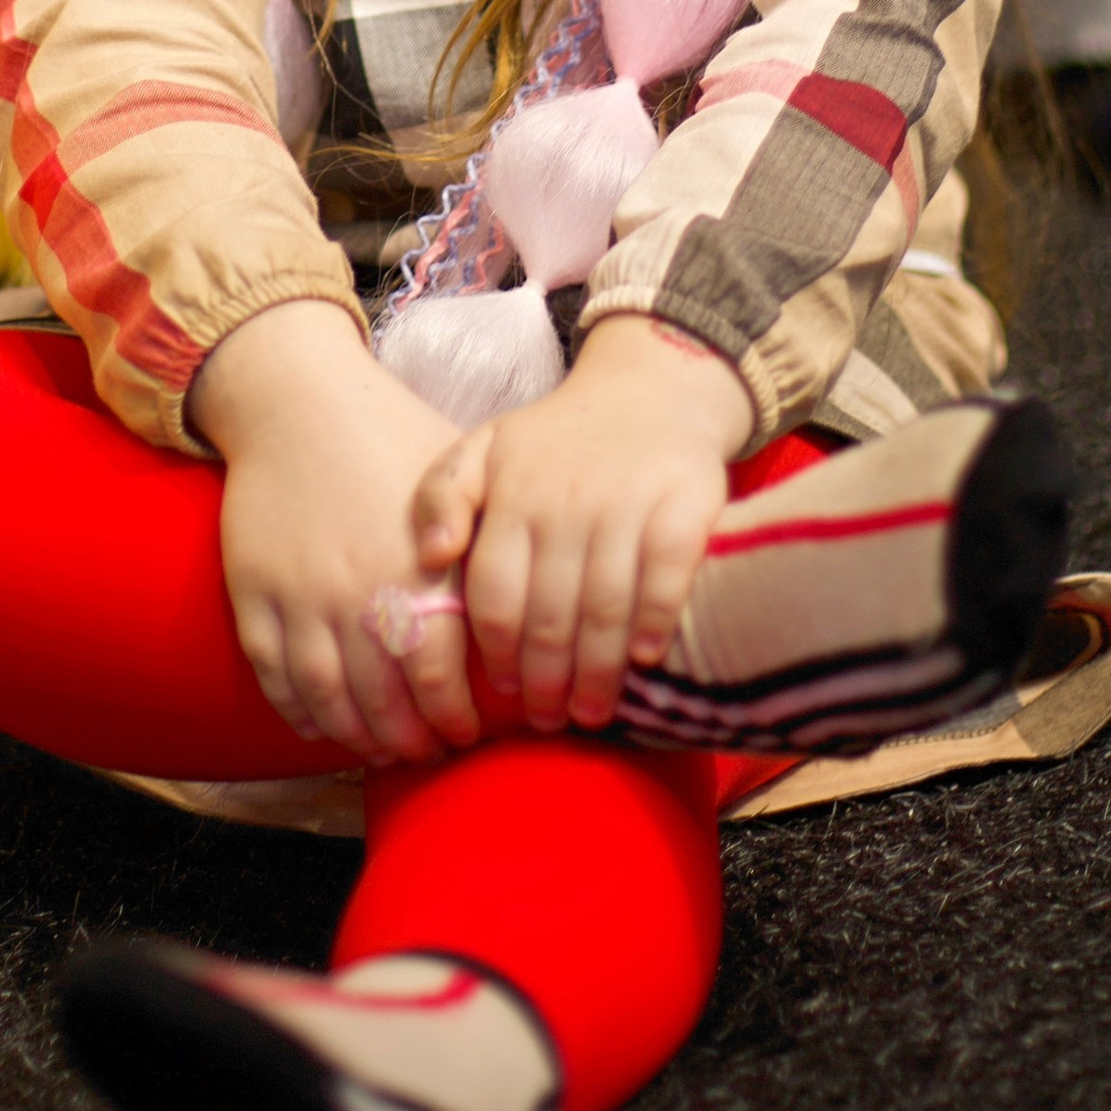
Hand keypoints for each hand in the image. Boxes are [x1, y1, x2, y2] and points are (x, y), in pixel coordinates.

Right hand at [189, 299, 480, 764]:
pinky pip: (275, 675)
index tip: (467, 732)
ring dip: (358, 737)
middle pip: (385, 700)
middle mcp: (358, 590)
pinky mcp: (254, 593)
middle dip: (411, 739)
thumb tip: (522, 605)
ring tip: (382, 749)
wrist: (295, 398)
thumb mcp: (456, 475)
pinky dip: (299, 711)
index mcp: (416, 566)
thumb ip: (483, 540)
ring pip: (330, 698)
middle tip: (428, 751)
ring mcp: (301, 596)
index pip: (439, 676)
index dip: (454, 717)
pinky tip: (322, 724)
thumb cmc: (388, 432)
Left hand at [411, 317, 753, 733]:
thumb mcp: (487, 449)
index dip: (497, 653)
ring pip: (603, 609)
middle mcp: (565, 501)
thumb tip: (428, 556)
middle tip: (547, 720)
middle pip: (548, 615)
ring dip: (595, 672)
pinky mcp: (683, 504)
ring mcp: (625, 503)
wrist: (651, 390)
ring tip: (589, 712)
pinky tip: (644, 659)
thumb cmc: (557, 440)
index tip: (504, 694)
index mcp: (512, 494)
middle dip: (544, 681)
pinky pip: (664, 579)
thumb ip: (442, 495)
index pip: (493, 595)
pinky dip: (653, 625)